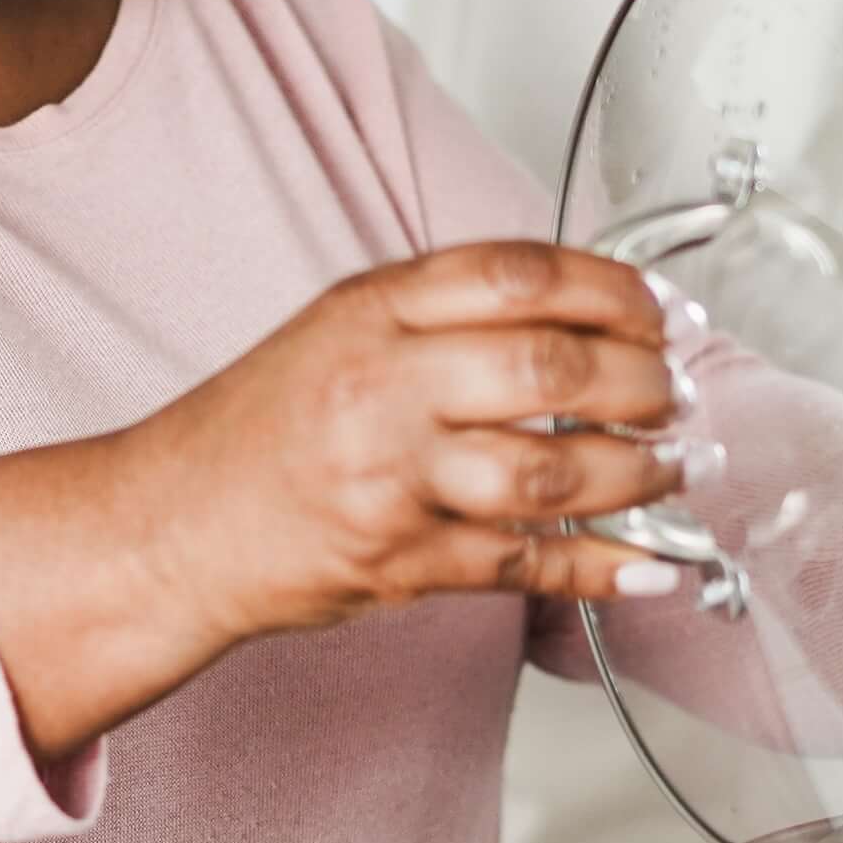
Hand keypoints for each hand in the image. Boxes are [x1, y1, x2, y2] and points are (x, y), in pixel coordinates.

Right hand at [0, 241, 684, 754]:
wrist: (168, 528)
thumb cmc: (257, 431)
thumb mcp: (339, 330)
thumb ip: (446, 312)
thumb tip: (584, 315)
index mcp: (371, 312)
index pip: (519, 275)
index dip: (613, 291)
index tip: (660, 313)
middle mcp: (383, 387)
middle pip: (551, 368)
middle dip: (643, 384)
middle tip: (675, 395)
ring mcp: (392, 480)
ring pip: (551, 473)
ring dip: (637, 475)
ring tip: (670, 470)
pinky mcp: (400, 562)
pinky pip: (525, 564)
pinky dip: (602, 567)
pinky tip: (649, 565)